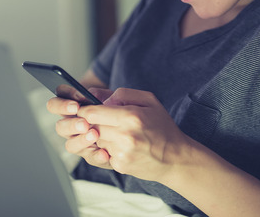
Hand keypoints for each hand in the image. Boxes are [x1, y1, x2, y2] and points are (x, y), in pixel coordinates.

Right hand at [46, 87, 113, 168]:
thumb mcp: (110, 96)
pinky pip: (90, 158)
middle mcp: (71, 126)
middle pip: (60, 126)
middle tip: (84, 124)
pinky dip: (97, 156)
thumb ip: (100, 94)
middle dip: (71, 125)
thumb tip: (93, 95)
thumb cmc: (115, 106)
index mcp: (70, 109)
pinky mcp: (92, 155)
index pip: (55, 105)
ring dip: (81, 140)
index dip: (61, 105)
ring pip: (71, 144)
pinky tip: (104, 153)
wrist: (128, 126)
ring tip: (94, 135)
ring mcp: (80, 142)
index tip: (75, 105)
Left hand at [77, 88, 191, 182]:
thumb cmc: (162, 127)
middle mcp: (125, 136)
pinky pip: (104, 152)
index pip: (93, 113)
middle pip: (92, 126)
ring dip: (103, 135)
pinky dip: (110, 148)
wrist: (175, 158)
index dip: (85, 110)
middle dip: (95, 122)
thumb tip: (100, 98)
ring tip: (120, 133)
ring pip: (97, 140)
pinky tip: (124, 146)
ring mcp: (122, 153)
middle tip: (108, 120)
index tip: (84, 108)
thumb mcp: (149, 101)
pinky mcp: (120, 165)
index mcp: (131, 117)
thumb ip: (123, 93)